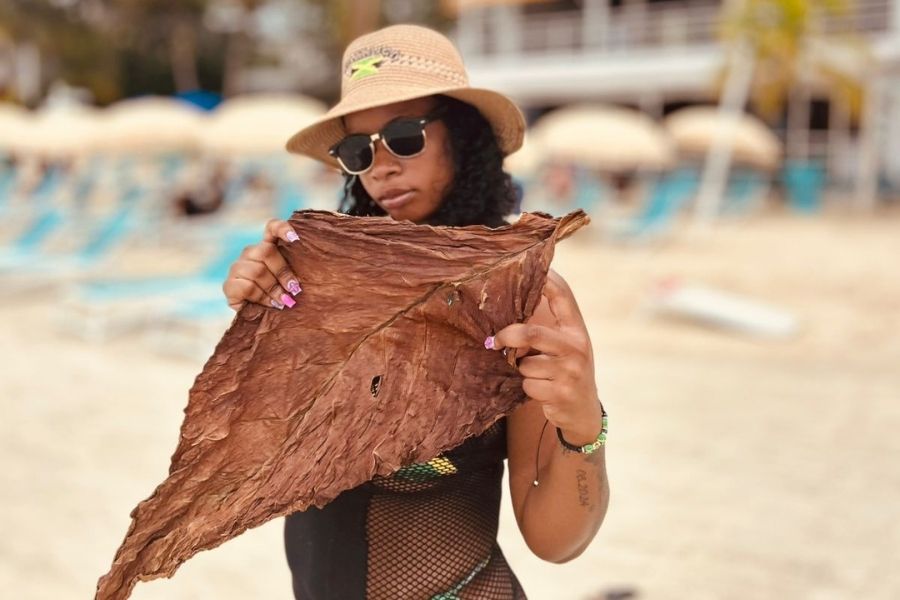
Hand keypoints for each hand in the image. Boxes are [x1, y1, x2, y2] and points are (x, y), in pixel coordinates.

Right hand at [222, 219, 302, 310]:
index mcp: (268, 248)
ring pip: (257, 271)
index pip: (272, 228)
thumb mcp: (290, 284)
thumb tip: (299, 285)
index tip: (295, 238)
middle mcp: (250, 253)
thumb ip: (294, 276)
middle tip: (294, 290)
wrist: (261, 320)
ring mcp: (237, 268)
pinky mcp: (229, 285)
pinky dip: (261, 297)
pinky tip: (269, 304)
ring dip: (274, 289)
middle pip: (266, 251)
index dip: (282, 228)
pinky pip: (247, 286)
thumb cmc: (281, 298)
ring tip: (284, 302)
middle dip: (283, 273)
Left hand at [488, 271, 602, 444]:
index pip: (564, 295)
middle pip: (532, 333)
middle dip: (509, 335)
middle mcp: (577, 347)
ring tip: (535, 373)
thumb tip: (508, 306)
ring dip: (521, 370)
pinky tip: (541, 389)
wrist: (582, 411)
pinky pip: (528, 385)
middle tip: (495, 340)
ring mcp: (571, 371)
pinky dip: (527, 387)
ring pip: (526, 364)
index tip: (529, 268)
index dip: (546, 279)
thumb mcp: (564, 345)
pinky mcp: (561, 393)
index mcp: (577, 329)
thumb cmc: (566, 369)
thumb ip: (545, 327)